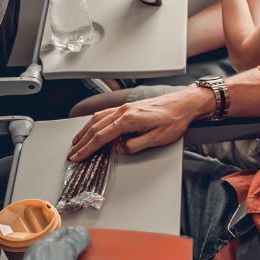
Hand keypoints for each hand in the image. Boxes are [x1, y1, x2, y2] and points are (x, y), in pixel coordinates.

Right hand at [68, 87, 208, 160]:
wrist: (186, 103)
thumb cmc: (175, 119)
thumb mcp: (158, 138)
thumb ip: (136, 145)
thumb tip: (119, 149)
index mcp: (129, 119)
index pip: (102, 136)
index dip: (88, 148)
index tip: (78, 156)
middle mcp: (124, 111)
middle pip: (95, 127)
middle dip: (82, 141)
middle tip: (73, 152)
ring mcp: (126, 107)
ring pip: (98, 118)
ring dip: (85, 130)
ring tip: (77, 141)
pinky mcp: (130, 106)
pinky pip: (106, 114)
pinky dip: (95, 121)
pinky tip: (93, 126)